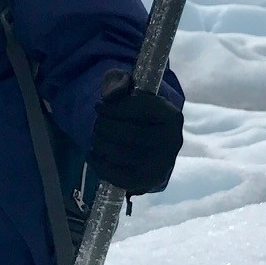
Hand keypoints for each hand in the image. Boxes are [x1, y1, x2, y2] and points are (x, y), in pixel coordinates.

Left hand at [87, 69, 183, 195]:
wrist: (150, 147)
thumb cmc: (139, 115)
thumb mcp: (130, 91)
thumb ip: (118, 82)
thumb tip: (111, 95)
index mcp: (172, 116)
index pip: (139, 108)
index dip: (113, 106)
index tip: (100, 105)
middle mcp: (172, 142)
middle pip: (126, 132)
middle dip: (103, 125)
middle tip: (97, 122)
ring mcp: (159, 165)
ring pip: (118, 152)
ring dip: (98, 142)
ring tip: (95, 136)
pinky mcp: (145, 182)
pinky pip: (114, 173)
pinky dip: (97, 161)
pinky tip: (93, 153)